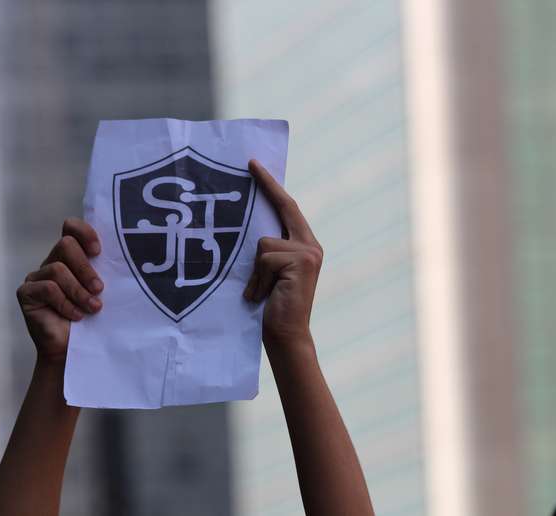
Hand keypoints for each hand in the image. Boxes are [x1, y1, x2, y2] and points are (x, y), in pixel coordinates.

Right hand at [16, 218, 103, 362]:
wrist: (73, 350)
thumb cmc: (91, 320)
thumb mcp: (101, 291)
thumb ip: (104, 272)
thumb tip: (125, 258)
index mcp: (71, 258)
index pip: (71, 228)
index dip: (84, 232)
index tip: (99, 251)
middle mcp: (52, 262)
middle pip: (65, 245)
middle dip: (85, 268)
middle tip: (99, 289)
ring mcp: (36, 277)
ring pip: (58, 269)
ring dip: (79, 291)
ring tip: (93, 308)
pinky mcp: (26, 293)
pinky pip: (48, 289)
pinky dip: (65, 303)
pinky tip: (76, 316)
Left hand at [244, 160, 322, 350]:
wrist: (285, 336)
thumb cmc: (269, 307)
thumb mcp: (266, 272)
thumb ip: (266, 250)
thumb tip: (244, 227)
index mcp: (304, 245)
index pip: (287, 209)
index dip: (271, 187)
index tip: (255, 165)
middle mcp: (311, 245)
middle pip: (283, 208)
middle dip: (266, 186)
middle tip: (249, 162)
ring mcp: (308, 252)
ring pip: (264, 243)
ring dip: (255, 270)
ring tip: (260, 292)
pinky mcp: (301, 261)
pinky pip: (265, 257)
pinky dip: (258, 279)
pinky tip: (262, 297)